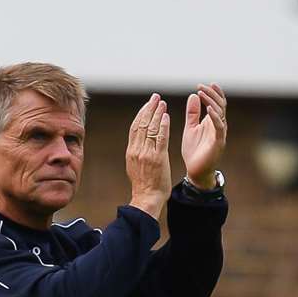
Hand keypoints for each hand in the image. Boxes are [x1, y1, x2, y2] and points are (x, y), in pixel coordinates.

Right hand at [125, 94, 171, 218]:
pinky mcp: (158, 158)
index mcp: (131, 151)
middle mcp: (137, 150)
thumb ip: (137, 153)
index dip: (141, 113)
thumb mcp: (135, 166)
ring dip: (157, 114)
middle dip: (149, 108)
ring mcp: (147, 154)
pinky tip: (166, 117)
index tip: (147, 104)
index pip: (135, 127)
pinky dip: (163, 126)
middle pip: (142, 124)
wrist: (147, 198)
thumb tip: (139, 142)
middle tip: (155, 98)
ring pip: (151, 128)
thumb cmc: (144, 185)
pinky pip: (161, 138)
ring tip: (162, 103)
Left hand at [181, 84, 226, 186]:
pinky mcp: (218, 142)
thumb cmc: (194, 150)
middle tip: (200, 86)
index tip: (201, 84)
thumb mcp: (190, 127)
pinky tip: (208, 109)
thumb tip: (194, 95)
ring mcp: (220, 133)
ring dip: (211, 101)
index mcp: (212, 121)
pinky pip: (219, 127)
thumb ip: (192, 113)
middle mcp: (219, 126)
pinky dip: (215, 117)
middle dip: (211, 94)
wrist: (195, 171)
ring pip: (220, 113)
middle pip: (220, 105)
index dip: (212, 93)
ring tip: (202, 93)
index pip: (216, 103)